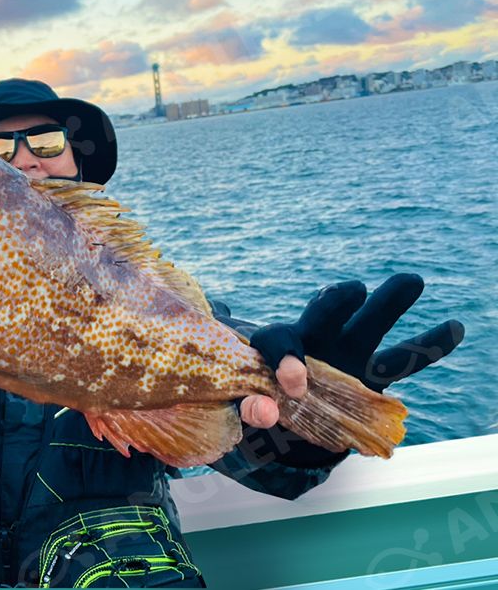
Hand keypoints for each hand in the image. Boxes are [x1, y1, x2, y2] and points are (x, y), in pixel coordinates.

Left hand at [242, 274, 464, 459]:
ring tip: (412, 281)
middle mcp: (313, 340)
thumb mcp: (242, 409)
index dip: (286, 358)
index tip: (294, 385)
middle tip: (356, 291)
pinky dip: (428, 346)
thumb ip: (248, 410)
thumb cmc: (256, 404)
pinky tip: (454, 328)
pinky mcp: (370, 375)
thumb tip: (265, 413)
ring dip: (389, 303)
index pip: (277, 339)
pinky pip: (402, 359)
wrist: (282, 416)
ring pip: (369, 324)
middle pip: (325, 312)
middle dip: (337, 299)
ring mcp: (346, 353)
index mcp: (274, 346)